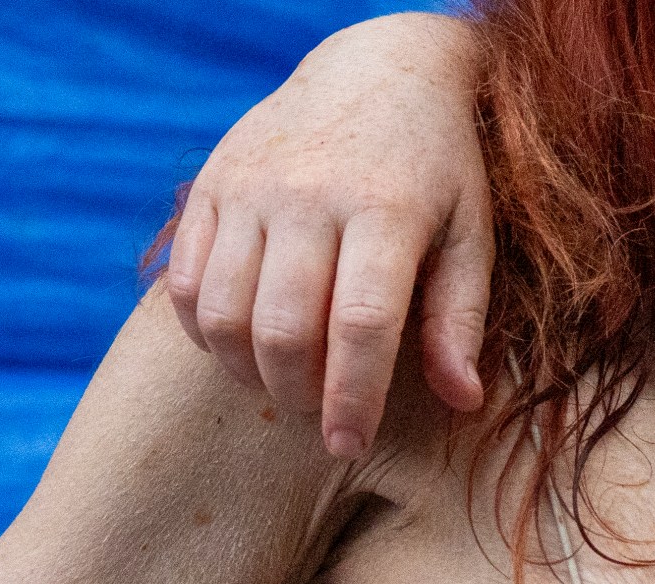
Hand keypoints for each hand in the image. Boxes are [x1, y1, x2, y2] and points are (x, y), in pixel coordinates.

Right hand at [163, 11, 493, 456]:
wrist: (376, 69)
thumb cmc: (438, 168)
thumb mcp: (469, 233)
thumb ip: (461, 318)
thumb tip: (462, 400)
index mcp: (384, 210)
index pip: (360, 326)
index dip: (352, 398)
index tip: (350, 443)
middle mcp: (307, 196)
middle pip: (282, 328)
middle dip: (299, 394)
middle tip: (322, 418)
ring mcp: (249, 188)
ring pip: (223, 311)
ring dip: (247, 371)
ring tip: (284, 386)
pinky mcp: (211, 185)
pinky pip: (185, 281)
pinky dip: (204, 331)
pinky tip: (241, 347)